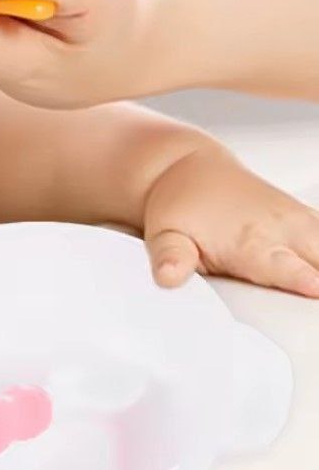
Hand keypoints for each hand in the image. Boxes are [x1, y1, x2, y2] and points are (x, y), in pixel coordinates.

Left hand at [143, 144, 318, 297]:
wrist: (189, 170)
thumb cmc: (180, 208)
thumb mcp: (165, 234)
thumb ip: (170, 258)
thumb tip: (168, 278)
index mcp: (250, 242)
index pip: (288, 269)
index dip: (307, 281)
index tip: (316, 287)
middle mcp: (282, 230)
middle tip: (316, 300)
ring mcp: (300, 222)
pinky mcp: (309, 219)